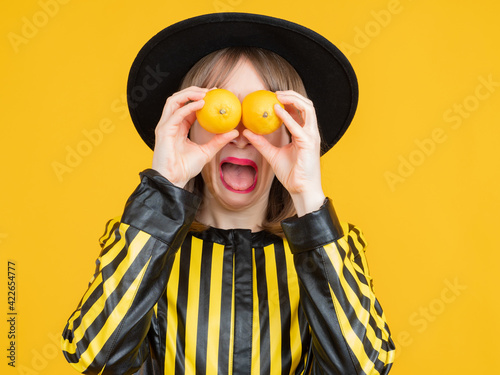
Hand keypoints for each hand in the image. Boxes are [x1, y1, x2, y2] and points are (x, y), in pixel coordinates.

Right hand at [152, 86, 237, 187]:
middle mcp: (170, 124)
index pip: (187, 106)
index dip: (200, 98)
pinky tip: (202, 105)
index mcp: (178, 127)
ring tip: (205, 94)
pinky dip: (189, 107)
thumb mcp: (207, 152)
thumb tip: (235, 132)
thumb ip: (219, 141)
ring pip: (174, 101)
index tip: (215, 94)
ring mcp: (165, 126)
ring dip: (190, 94)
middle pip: (178, 99)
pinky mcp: (163, 131)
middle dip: (194, 91)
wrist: (174, 180)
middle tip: (211, 91)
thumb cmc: (185, 168)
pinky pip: (177, 114)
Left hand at [243, 90, 325, 215]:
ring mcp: (311, 136)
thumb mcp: (272, 155)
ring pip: (308, 109)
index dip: (288, 101)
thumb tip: (246, 132)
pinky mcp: (308, 143)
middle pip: (306, 105)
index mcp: (304, 133)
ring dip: (293, 99)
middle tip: (274, 92)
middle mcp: (310, 132)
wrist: (301, 189)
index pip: (299, 111)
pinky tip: (276, 110)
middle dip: (292, 94)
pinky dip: (287, 116)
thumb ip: (261, 143)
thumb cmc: (291, 174)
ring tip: (278, 96)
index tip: (272, 96)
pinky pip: (298, 126)